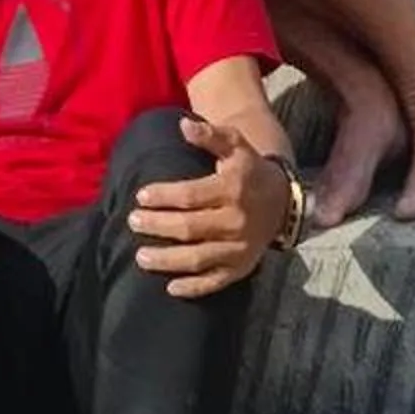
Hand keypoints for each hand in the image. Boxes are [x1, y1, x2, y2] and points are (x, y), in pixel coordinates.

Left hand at [128, 116, 292, 296]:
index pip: (191, 196)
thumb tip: (183, 126)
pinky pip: (215, 282)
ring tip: (141, 256)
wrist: (281, 200)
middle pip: (190, 228)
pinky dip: (193, 288)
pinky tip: (170, 287)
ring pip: (198, 258)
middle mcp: (236, 221)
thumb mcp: (234, 144)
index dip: (164, 196)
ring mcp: (239, 248)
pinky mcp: (241, 268)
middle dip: (158, 226)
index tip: (140, 196)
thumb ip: (210, 134)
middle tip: (133, 222)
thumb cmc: (248, 168)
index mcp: (232, 189)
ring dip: (167, 260)